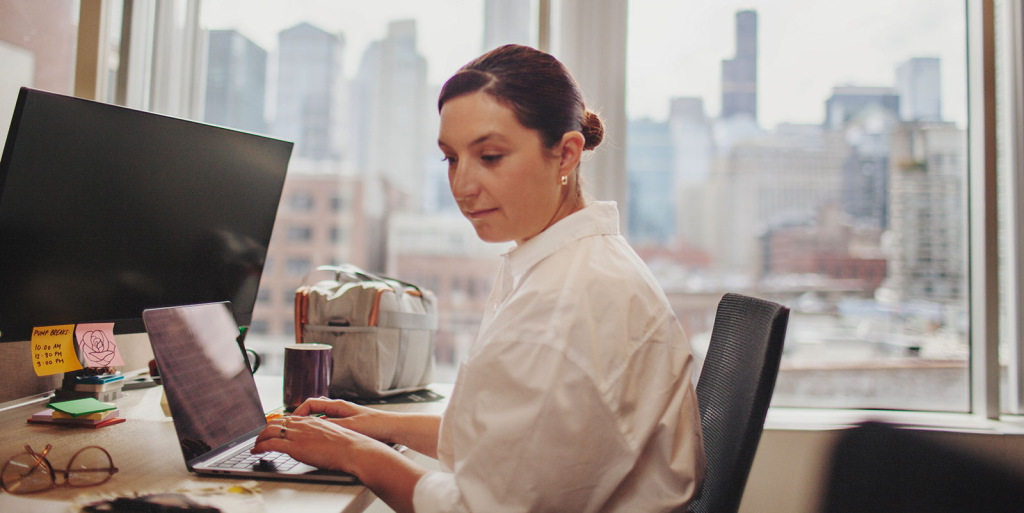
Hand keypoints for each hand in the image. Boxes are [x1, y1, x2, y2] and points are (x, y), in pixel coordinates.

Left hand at [252, 415, 387, 474]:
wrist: (353, 449)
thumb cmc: (349, 445)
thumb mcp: (334, 434)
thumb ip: (323, 434)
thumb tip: (319, 440)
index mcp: (312, 420)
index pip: (289, 418)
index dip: (278, 423)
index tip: (272, 429)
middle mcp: (303, 424)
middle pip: (276, 422)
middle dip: (265, 430)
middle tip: (260, 438)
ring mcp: (298, 435)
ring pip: (270, 430)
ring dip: (259, 438)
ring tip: (255, 445)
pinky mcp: (295, 447)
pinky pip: (270, 444)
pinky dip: (260, 447)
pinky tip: (256, 451)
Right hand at [292, 397, 393, 442]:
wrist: (391, 428)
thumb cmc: (374, 424)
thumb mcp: (349, 426)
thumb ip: (331, 425)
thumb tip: (312, 427)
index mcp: (337, 405)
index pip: (311, 403)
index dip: (299, 411)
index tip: (292, 421)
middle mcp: (339, 409)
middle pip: (314, 409)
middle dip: (303, 417)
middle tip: (293, 428)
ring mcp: (343, 416)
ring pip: (321, 418)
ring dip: (312, 424)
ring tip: (303, 434)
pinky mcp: (348, 425)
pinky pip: (329, 426)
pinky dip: (322, 430)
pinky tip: (320, 440)